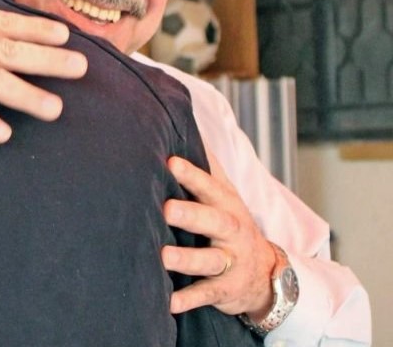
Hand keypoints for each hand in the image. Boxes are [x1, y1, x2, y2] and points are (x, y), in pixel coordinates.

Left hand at [161, 154, 276, 316]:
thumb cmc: (233, 225)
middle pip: (214, 221)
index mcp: (227, 206)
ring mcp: (231, 263)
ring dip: (186, 259)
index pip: (210, 187)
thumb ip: (209, 167)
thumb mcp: (227, 196)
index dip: (192, 174)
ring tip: (163, 256)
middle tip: (167, 208)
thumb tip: (188, 127)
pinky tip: (168, 303)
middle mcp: (232, 233)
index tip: (170, 162)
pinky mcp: (226, 290)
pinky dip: (188, 300)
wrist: (268, 275)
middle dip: (191, 214)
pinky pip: (207, 295)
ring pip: (209, 260)